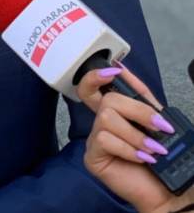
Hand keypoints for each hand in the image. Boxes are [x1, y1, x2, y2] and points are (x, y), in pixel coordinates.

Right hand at [79, 67, 193, 212]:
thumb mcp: (158, 121)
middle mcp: (102, 124)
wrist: (170, 193)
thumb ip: (143, 97)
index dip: (95, 76)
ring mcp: (96, 140)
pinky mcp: (93, 157)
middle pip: (106, 100)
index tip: (114, 71)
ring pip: (106, 118)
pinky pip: (104, 139)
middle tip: (158, 127)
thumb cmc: (166, 160)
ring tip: (153, 149)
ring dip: (136, 134)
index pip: (93, 88)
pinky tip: (142, 158)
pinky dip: (128, 148)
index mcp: (116, 113)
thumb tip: (123, 70)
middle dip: (137, 111)